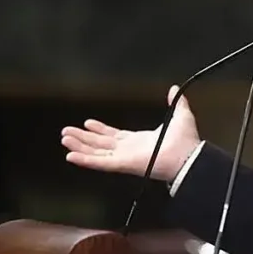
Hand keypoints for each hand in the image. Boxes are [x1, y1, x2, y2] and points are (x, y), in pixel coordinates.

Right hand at [61, 85, 201, 182]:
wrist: (187, 156)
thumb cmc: (185, 141)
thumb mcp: (180, 115)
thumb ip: (176, 102)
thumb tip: (175, 89)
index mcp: (139, 140)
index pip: (114, 135)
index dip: (100, 129)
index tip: (88, 123)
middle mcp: (129, 150)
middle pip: (100, 144)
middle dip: (83, 138)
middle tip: (67, 133)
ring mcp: (123, 158)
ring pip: (95, 152)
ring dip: (79, 145)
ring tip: (65, 139)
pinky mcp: (121, 164)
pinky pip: (99, 163)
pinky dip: (84, 159)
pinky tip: (71, 155)